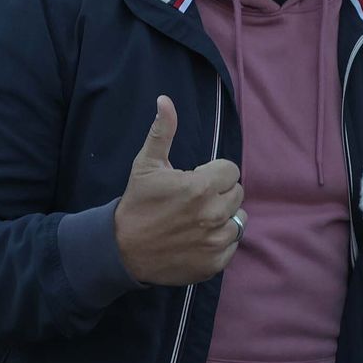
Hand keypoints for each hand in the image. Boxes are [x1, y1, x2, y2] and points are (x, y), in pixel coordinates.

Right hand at [114, 96, 245, 285]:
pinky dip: (221, 241)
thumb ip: (163, 131)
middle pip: (237, 194)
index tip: (197, 179)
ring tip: (199, 218)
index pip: (231, 171)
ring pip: (239, 220)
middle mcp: (213, 214)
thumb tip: (165, 100)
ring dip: (224, 217)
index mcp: (201, 187)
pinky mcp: (214, 263)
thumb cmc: (137, 203)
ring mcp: (215, 241)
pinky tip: (199, 237)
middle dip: (220, 193)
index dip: (214, 172)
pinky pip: (233, 245)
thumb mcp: (146, 164)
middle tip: (196, 199)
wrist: (122, 249)